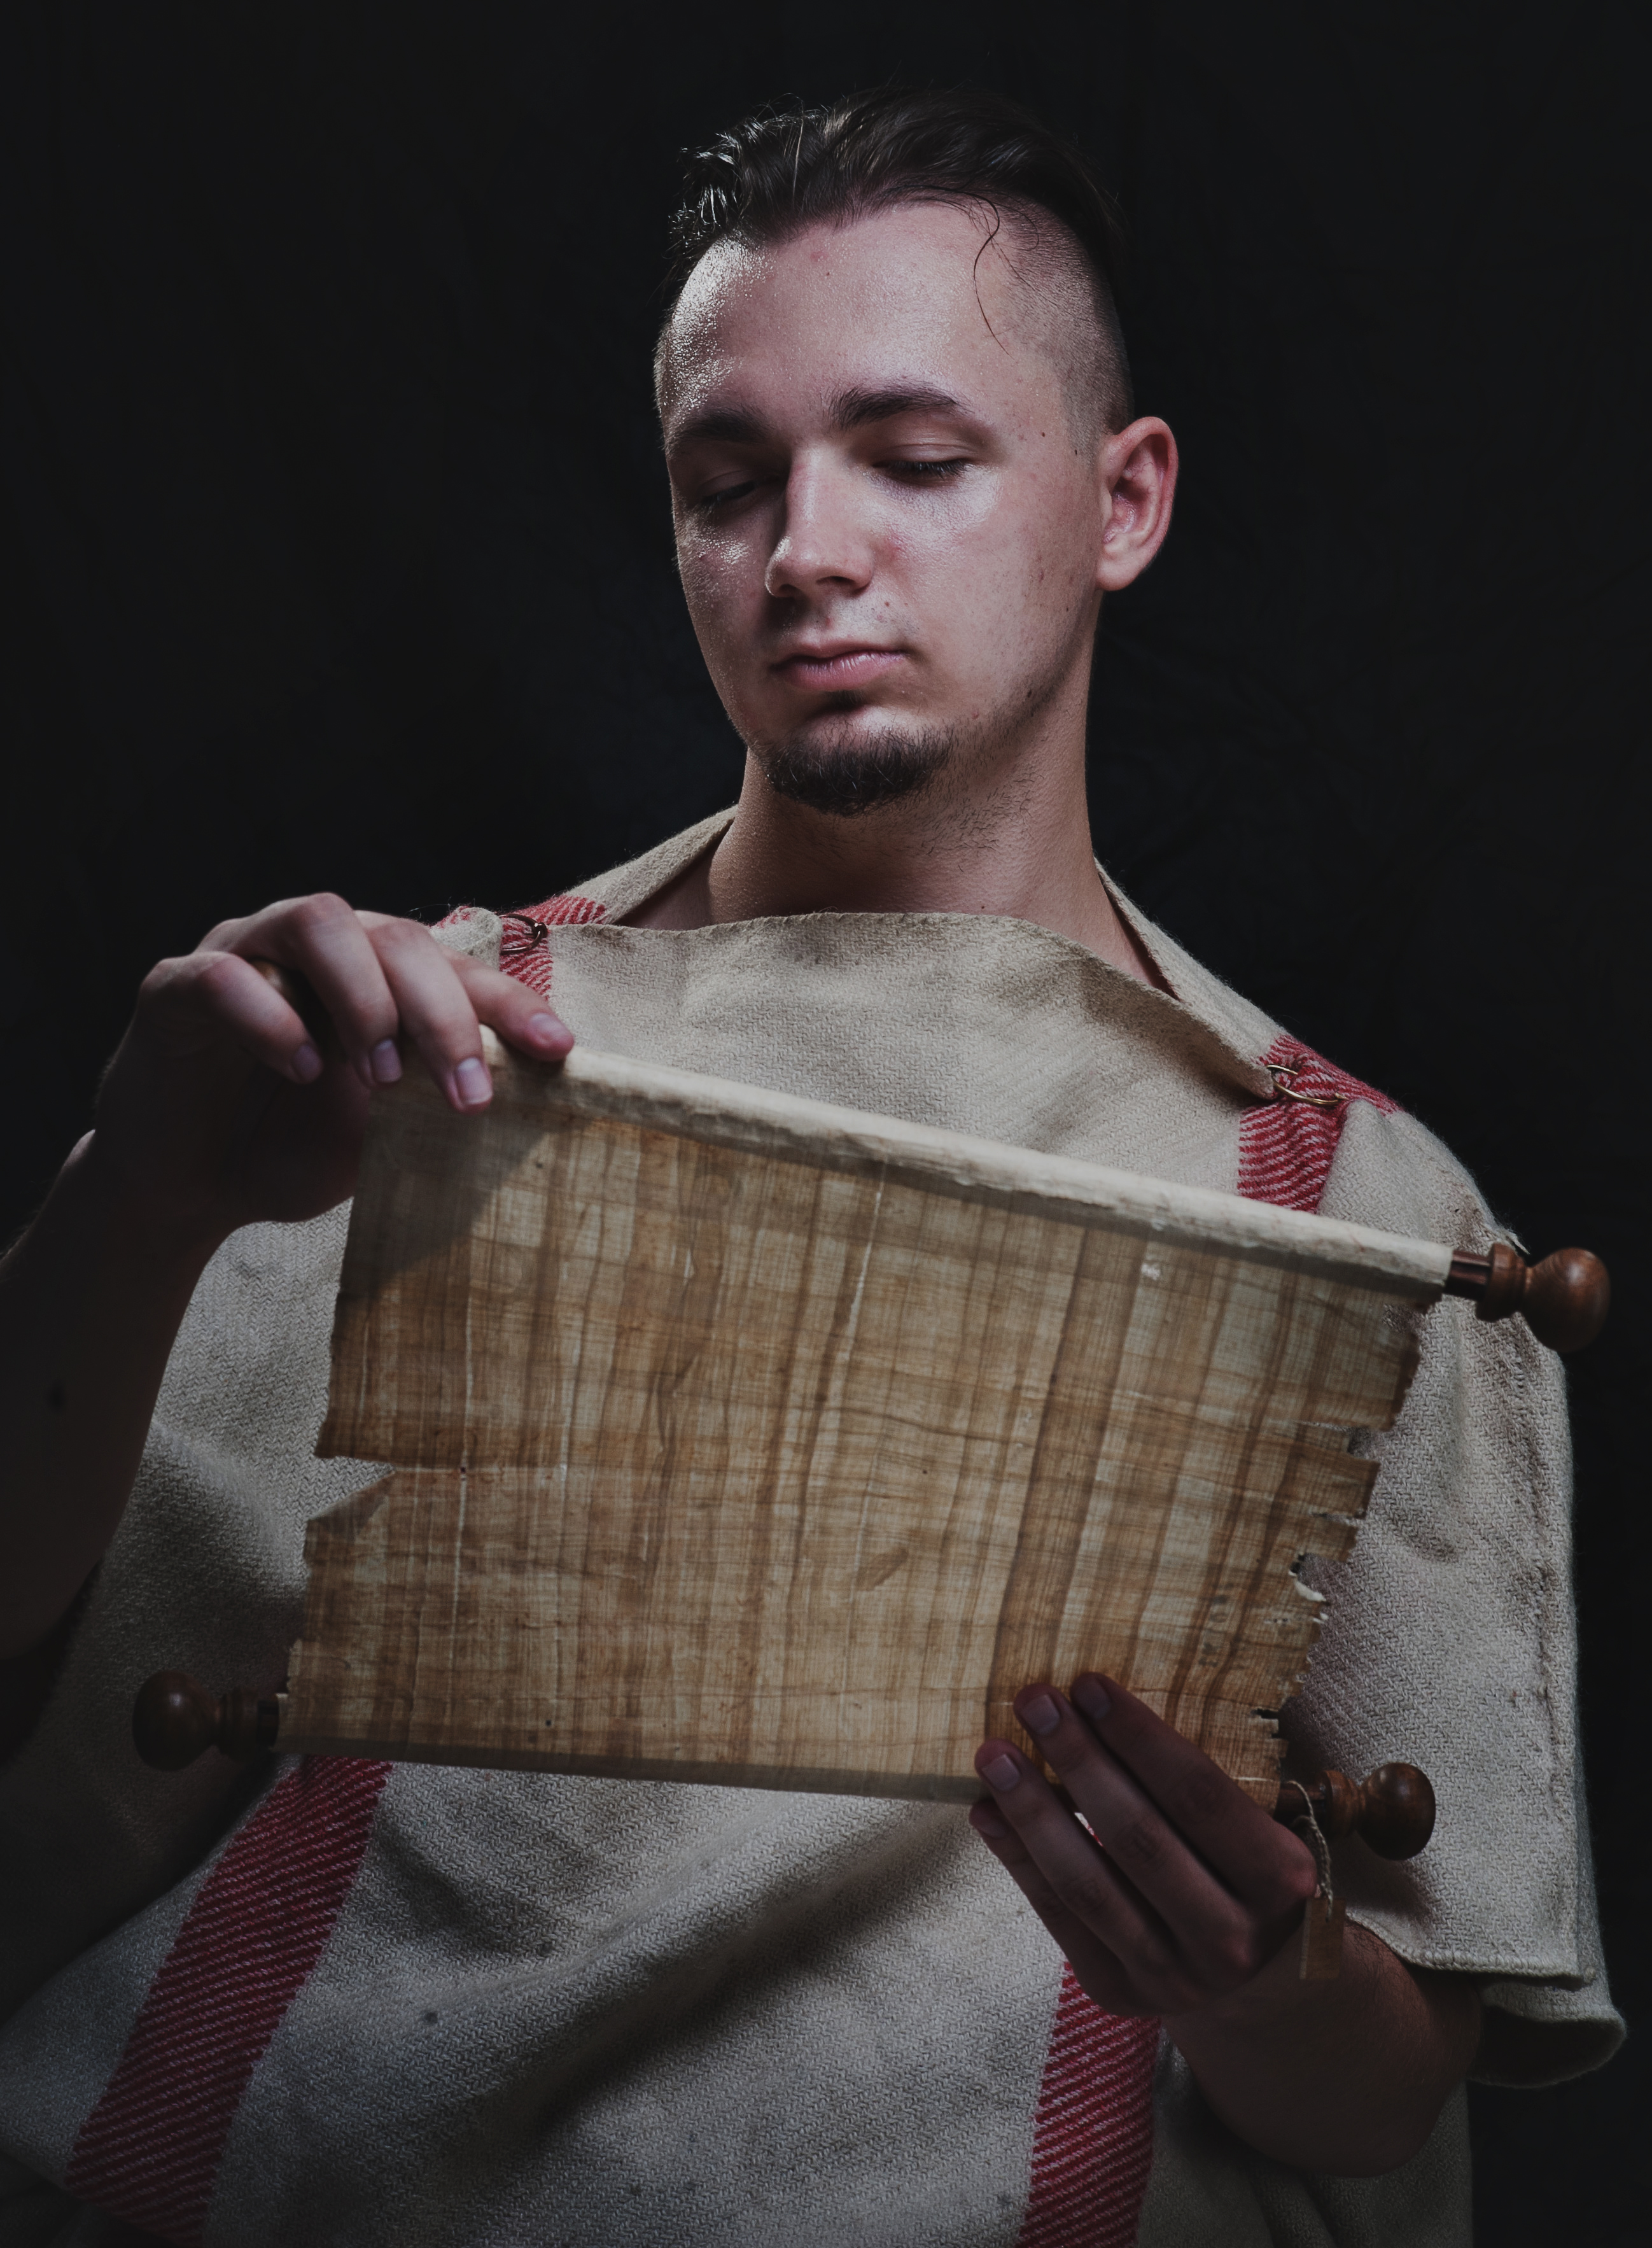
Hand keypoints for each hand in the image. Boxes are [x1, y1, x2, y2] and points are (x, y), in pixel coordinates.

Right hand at [87, 892, 571, 1254]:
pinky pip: (224, 974)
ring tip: (381, 1077)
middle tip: (468, 1094)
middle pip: (395, 937)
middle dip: (443, 1013)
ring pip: (317, 922)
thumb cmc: (292, 1148)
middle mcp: (315, 948)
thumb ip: (433, 1106)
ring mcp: (244, 952)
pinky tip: (303, 1069)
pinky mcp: (175, 985)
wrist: (189, 1188)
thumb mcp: (381, 1137)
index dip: (509, 1002)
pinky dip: (270, 1018)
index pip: (454, 967)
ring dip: (364, 996)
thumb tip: (527, 1109)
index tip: (556, 1049)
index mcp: (375, 973)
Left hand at [969, 1675, 1316, 2018]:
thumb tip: (1099, 1703)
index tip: (1087, 1685)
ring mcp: (1174, 1974)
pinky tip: (987, 1812)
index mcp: (1280, 1879)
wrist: (1253, 1977)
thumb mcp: (1260, 1824)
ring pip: (1087, 1884)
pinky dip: (1018, 1860)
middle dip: (1077, 1760)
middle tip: (1032, 1701)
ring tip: (993, 1754)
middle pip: (1137, 1836)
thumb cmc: (1244, 1867)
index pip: (1197, 1795)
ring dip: (1031, 1811)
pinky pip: (1057, 1918)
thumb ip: (1202, 1778)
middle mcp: (1230, 1936)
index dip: (1138, 1738)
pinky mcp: (1119, 1992)